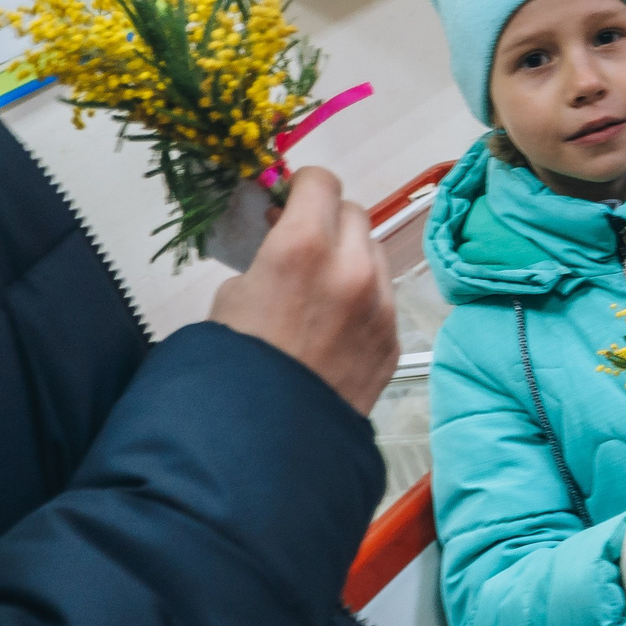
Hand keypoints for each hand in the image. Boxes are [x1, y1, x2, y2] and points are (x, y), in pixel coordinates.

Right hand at [209, 166, 397, 415]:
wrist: (264, 444)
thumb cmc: (233, 365)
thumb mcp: (233, 294)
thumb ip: (269, 254)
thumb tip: (286, 239)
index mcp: (303, 246)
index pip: (321, 182)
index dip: (303, 187)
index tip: (291, 201)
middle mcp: (352, 267)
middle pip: (354, 212)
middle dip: (328, 219)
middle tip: (303, 243)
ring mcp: (380, 305)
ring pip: (374, 252)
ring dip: (351, 256)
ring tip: (321, 287)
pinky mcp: (392, 340)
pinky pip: (383, 297)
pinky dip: (363, 297)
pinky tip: (336, 325)